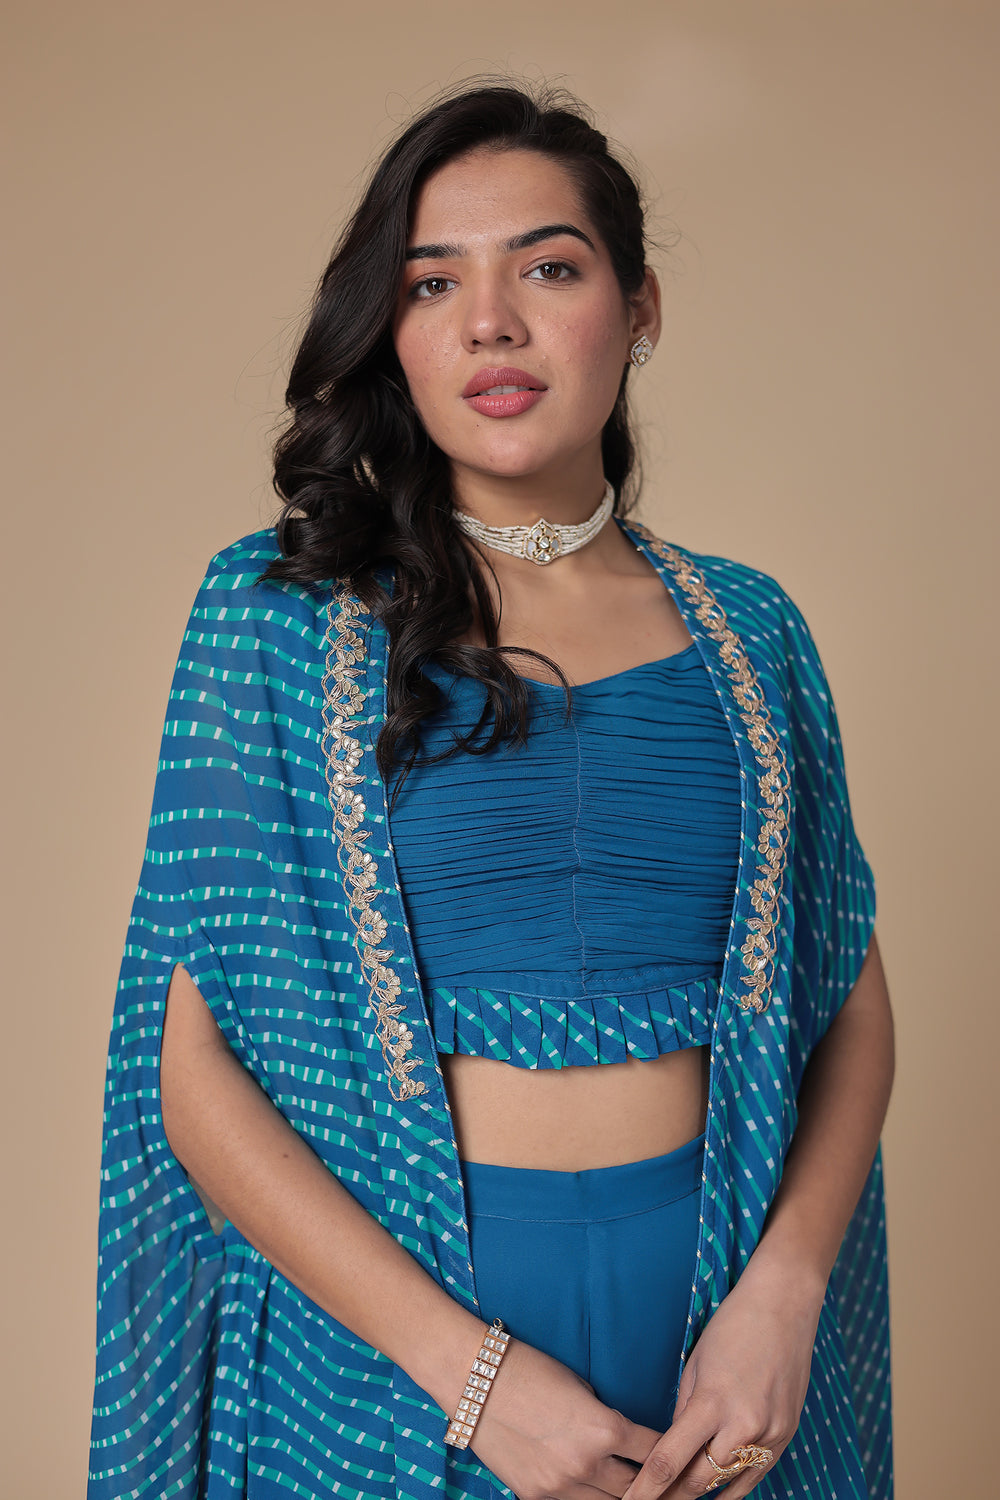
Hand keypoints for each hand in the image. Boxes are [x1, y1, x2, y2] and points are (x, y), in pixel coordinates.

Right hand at [471, 1338, 661, 1499]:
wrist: (476, 1382)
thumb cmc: (530, 1370)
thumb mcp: (580, 1387)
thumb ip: (605, 1418)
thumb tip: (623, 1440)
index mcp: (604, 1427)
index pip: (655, 1452)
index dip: (670, 1454)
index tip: (679, 1455)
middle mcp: (587, 1464)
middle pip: (637, 1489)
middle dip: (651, 1484)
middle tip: (663, 1482)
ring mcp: (560, 1486)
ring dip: (621, 1495)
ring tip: (631, 1489)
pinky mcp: (535, 1497)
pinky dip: (586, 1498)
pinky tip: (593, 1491)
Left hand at [620, 1265, 822, 1497]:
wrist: (784, 1306)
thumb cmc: (733, 1327)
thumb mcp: (695, 1365)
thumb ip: (684, 1412)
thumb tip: (674, 1448)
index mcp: (711, 1402)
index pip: (669, 1460)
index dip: (646, 1489)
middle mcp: (743, 1425)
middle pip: (699, 1481)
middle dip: (671, 1496)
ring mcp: (770, 1434)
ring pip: (727, 1484)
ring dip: (700, 1494)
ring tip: (676, 1498)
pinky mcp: (786, 1436)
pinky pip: (755, 1476)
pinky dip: (732, 1488)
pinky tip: (715, 1495)